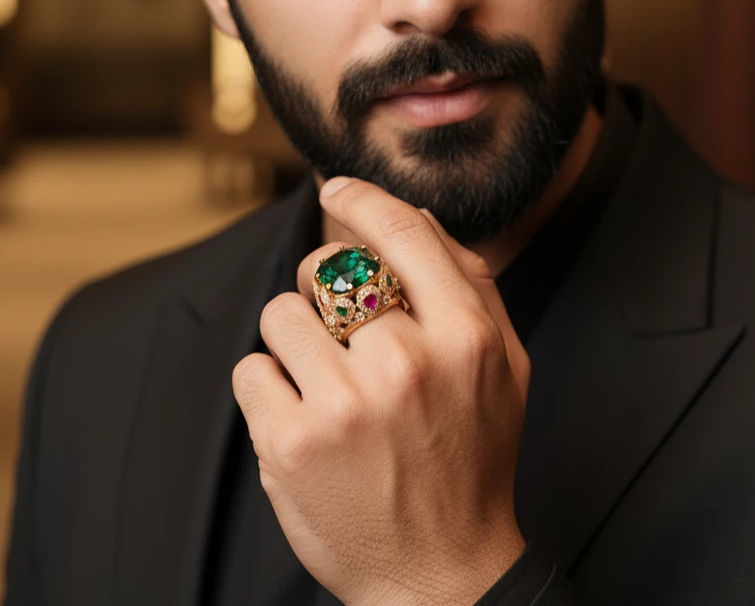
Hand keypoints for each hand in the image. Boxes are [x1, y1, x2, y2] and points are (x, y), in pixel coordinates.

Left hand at [233, 177, 530, 605]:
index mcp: (465, 338)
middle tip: (344, 333)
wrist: (441, 575)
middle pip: (328, 266)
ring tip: (329, 387)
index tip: (338, 188)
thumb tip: (415, 218)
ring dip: (296, 342)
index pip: (401, 233)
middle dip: (327, 288)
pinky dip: (269, 388)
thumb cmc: (472, 459)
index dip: (362, 198)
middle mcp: (405, 363)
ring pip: (281, 314)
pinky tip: (306, 422)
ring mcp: (342, 405)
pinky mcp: (288, 444)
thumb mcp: (503, 368)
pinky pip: (251, 368)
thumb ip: (469, 285)